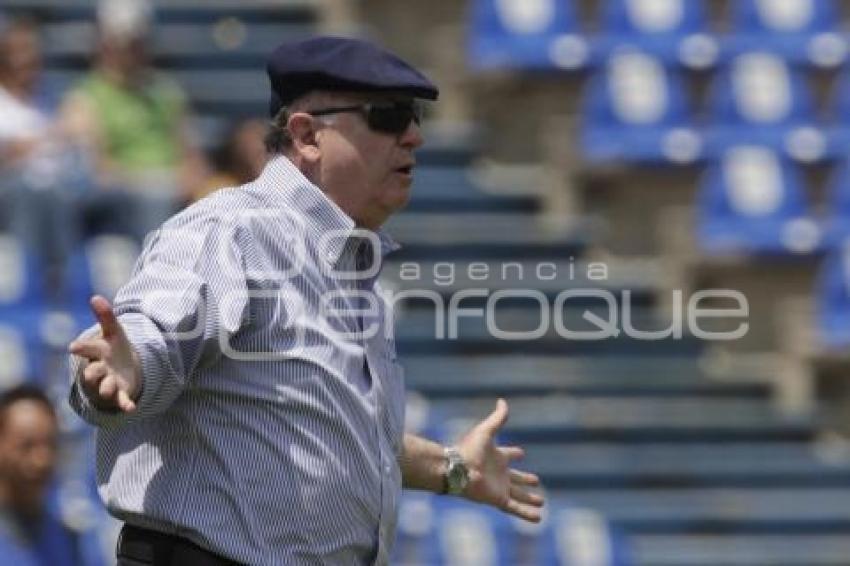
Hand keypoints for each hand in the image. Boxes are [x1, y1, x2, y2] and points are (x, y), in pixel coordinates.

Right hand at [68, 295, 141, 412]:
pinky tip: (132, 408)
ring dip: (106, 388)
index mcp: (97, 352)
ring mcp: (109, 382)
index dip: (80, 347)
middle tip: (90, 373)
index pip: (86, 349)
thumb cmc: (114, 348)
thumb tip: (95, 297)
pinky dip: (125, 404)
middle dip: (91, 373)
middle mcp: (99, 369)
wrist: (122, 368)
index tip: (73, 346)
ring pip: (104, 387)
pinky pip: (121, 400)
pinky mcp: (120, 393)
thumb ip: (106, 316)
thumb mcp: (114, 331)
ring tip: (109, 388)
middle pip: (91, 372)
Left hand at [456, 398, 544, 521]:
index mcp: (496, 457)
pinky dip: (527, 514)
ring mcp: (499, 487)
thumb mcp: (486, 430)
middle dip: (525, 480)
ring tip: (542, 502)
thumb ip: (497, 417)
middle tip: (536, 481)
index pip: (508, 455)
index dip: (514, 453)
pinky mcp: (498, 499)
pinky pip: (516, 508)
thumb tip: (502, 400)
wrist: (457, 468)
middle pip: (514, 478)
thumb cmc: (470, 449)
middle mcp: (498, 473)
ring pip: (518, 495)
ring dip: (529, 499)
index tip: (521, 452)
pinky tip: (539, 518)